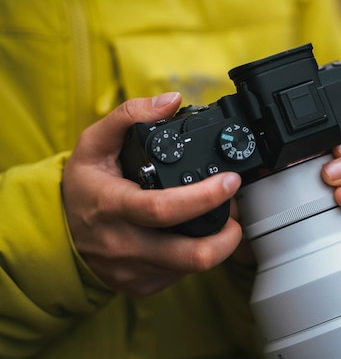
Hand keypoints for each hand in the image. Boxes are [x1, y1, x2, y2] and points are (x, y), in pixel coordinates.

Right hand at [62, 93, 242, 295]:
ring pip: (192, 267)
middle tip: (236, 208)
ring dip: (218, 243)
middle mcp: (125, 245)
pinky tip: (194, 233)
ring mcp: (135, 270)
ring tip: (220, 216)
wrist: (59, 233)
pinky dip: (198, 254)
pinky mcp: (143, 285)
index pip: (163, 209)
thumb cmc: (82, 187)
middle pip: (190, 255)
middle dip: (228, 235)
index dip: (204, 197)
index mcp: (113, 207)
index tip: (230, 181)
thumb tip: (171, 101)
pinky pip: (183, 275)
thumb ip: (130, 115)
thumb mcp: (93, 143)